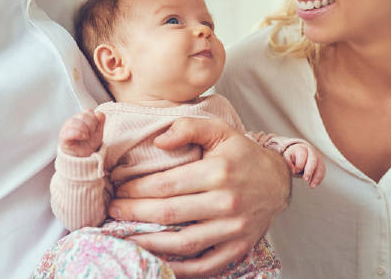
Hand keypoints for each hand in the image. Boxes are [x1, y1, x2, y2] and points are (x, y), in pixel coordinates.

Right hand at [58, 109, 104, 156]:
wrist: (84, 157)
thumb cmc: (89, 143)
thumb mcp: (98, 132)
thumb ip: (100, 121)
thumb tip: (99, 113)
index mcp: (81, 118)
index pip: (88, 111)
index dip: (94, 119)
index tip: (96, 128)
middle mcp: (73, 121)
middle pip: (82, 115)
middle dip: (91, 124)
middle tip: (91, 133)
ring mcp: (67, 128)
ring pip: (74, 121)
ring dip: (84, 129)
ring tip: (86, 137)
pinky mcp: (63, 136)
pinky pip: (69, 131)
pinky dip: (78, 133)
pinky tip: (83, 137)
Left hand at [107, 117, 290, 277]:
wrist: (278, 181)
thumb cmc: (242, 154)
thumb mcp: (219, 129)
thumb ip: (187, 127)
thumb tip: (158, 141)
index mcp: (218, 172)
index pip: (167, 185)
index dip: (137, 189)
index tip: (118, 189)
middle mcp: (226, 203)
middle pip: (169, 213)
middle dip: (134, 213)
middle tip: (112, 212)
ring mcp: (234, 229)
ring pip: (183, 243)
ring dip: (149, 243)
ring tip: (124, 238)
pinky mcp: (239, 248)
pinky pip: (206, 266)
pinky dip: (180, 270)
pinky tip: (157, 263)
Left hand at [284, 143, 324, 187]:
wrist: (299, 152)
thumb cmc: (292, 156)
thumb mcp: (287, 157)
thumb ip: (288, 162)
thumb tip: (293, 170)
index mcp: (301, 149)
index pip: (302, 155)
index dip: (299, 164)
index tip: (295, 171)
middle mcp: (311, 152)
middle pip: (313, 160)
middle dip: (309, 170)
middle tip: (305, 179)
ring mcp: (318, 158)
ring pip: (320, 167)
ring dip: (316, 177)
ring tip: (311, 185)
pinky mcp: (321, 165)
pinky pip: (322, 172)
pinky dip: (319, 179)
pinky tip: (314, 184)